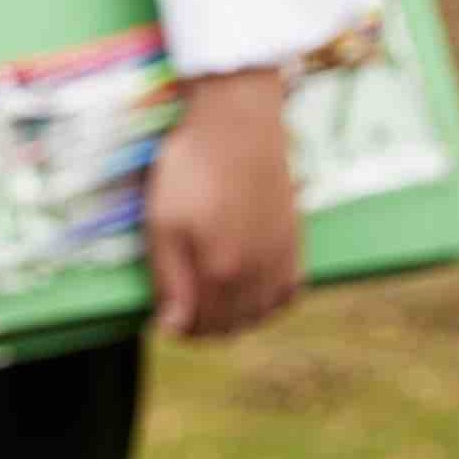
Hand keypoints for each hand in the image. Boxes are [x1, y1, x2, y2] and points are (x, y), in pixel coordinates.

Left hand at [147, 68, 304, 342]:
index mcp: (221, 272)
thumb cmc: (192, 172)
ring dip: (236, 320)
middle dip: (203, 329)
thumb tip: (173, 328)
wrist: (238, 129)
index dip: (179, 330)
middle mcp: (257, 275)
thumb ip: (170, 280)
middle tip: (182, 316)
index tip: (164, 322)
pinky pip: (288, 293)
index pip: (200, 326)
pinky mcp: (295, 243)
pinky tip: (251, 295)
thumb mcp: (163, 224)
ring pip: (261, 313)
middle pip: (231, 324)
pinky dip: (269, 303)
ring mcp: (280, 260)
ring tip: (211, 307)